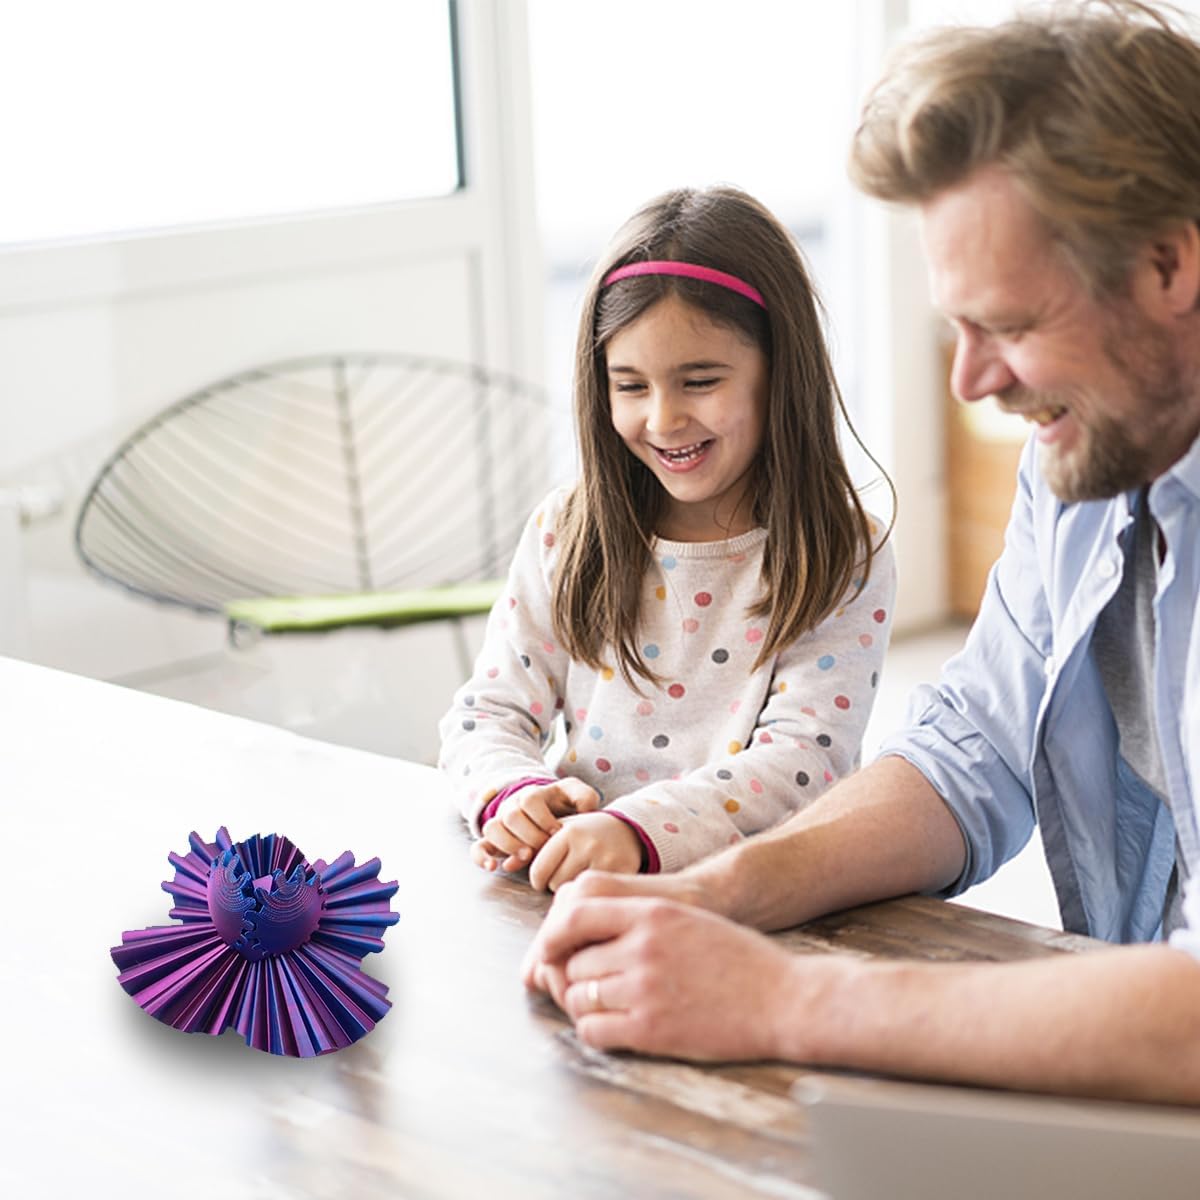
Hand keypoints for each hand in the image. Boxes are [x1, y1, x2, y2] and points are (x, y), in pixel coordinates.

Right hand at [473, 777, 599, 873]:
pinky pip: (478, 847)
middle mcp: (512, 807)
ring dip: (508, 845)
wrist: (549, 814)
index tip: (557, 832)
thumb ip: (584, 797)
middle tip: (544, 847)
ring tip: (526, 857)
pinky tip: (493, 867)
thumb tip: (586, 808)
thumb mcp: (576, 796)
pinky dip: (482, 857)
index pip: (529, 800)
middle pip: (511, 815)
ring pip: (492, 829)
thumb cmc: (563, 807)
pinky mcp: (493, 842)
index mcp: (532, 795)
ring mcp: (500, 824)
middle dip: (529, 835)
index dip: (543, 817)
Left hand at [524, 893, 822, 1061]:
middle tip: (581, 985)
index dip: (551, 936)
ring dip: (583, 1004)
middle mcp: (642, 947)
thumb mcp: (685, 921)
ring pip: (579, 997)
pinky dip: (594, 1030)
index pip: (574, 915)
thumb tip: (583, 935)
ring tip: (605, 1005)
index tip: (549, 950)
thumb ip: (637, 922)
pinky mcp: (651, 1030)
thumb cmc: (737, 959)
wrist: (783, 998)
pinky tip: (614, 1027)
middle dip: (571, 975)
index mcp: (651, 913)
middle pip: (573, 961)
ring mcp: (645, 990)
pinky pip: (594, 1031)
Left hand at [527, 813, 641, 891]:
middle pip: (554, 884)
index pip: (538, 869)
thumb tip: (506, 866)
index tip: (543, 878)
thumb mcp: (561, 831)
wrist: (628, 830)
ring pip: (573, 892)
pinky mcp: (621, 874)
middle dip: (555, 883)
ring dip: (571, 890)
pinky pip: (593, 896)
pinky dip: (589, 895)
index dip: (538, 878)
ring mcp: (606, 860)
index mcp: (569, 832)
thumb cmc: (586, 833)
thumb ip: (535, 847)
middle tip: (565, 876)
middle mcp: (587, 844)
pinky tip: (593, 887)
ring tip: (578, 879)